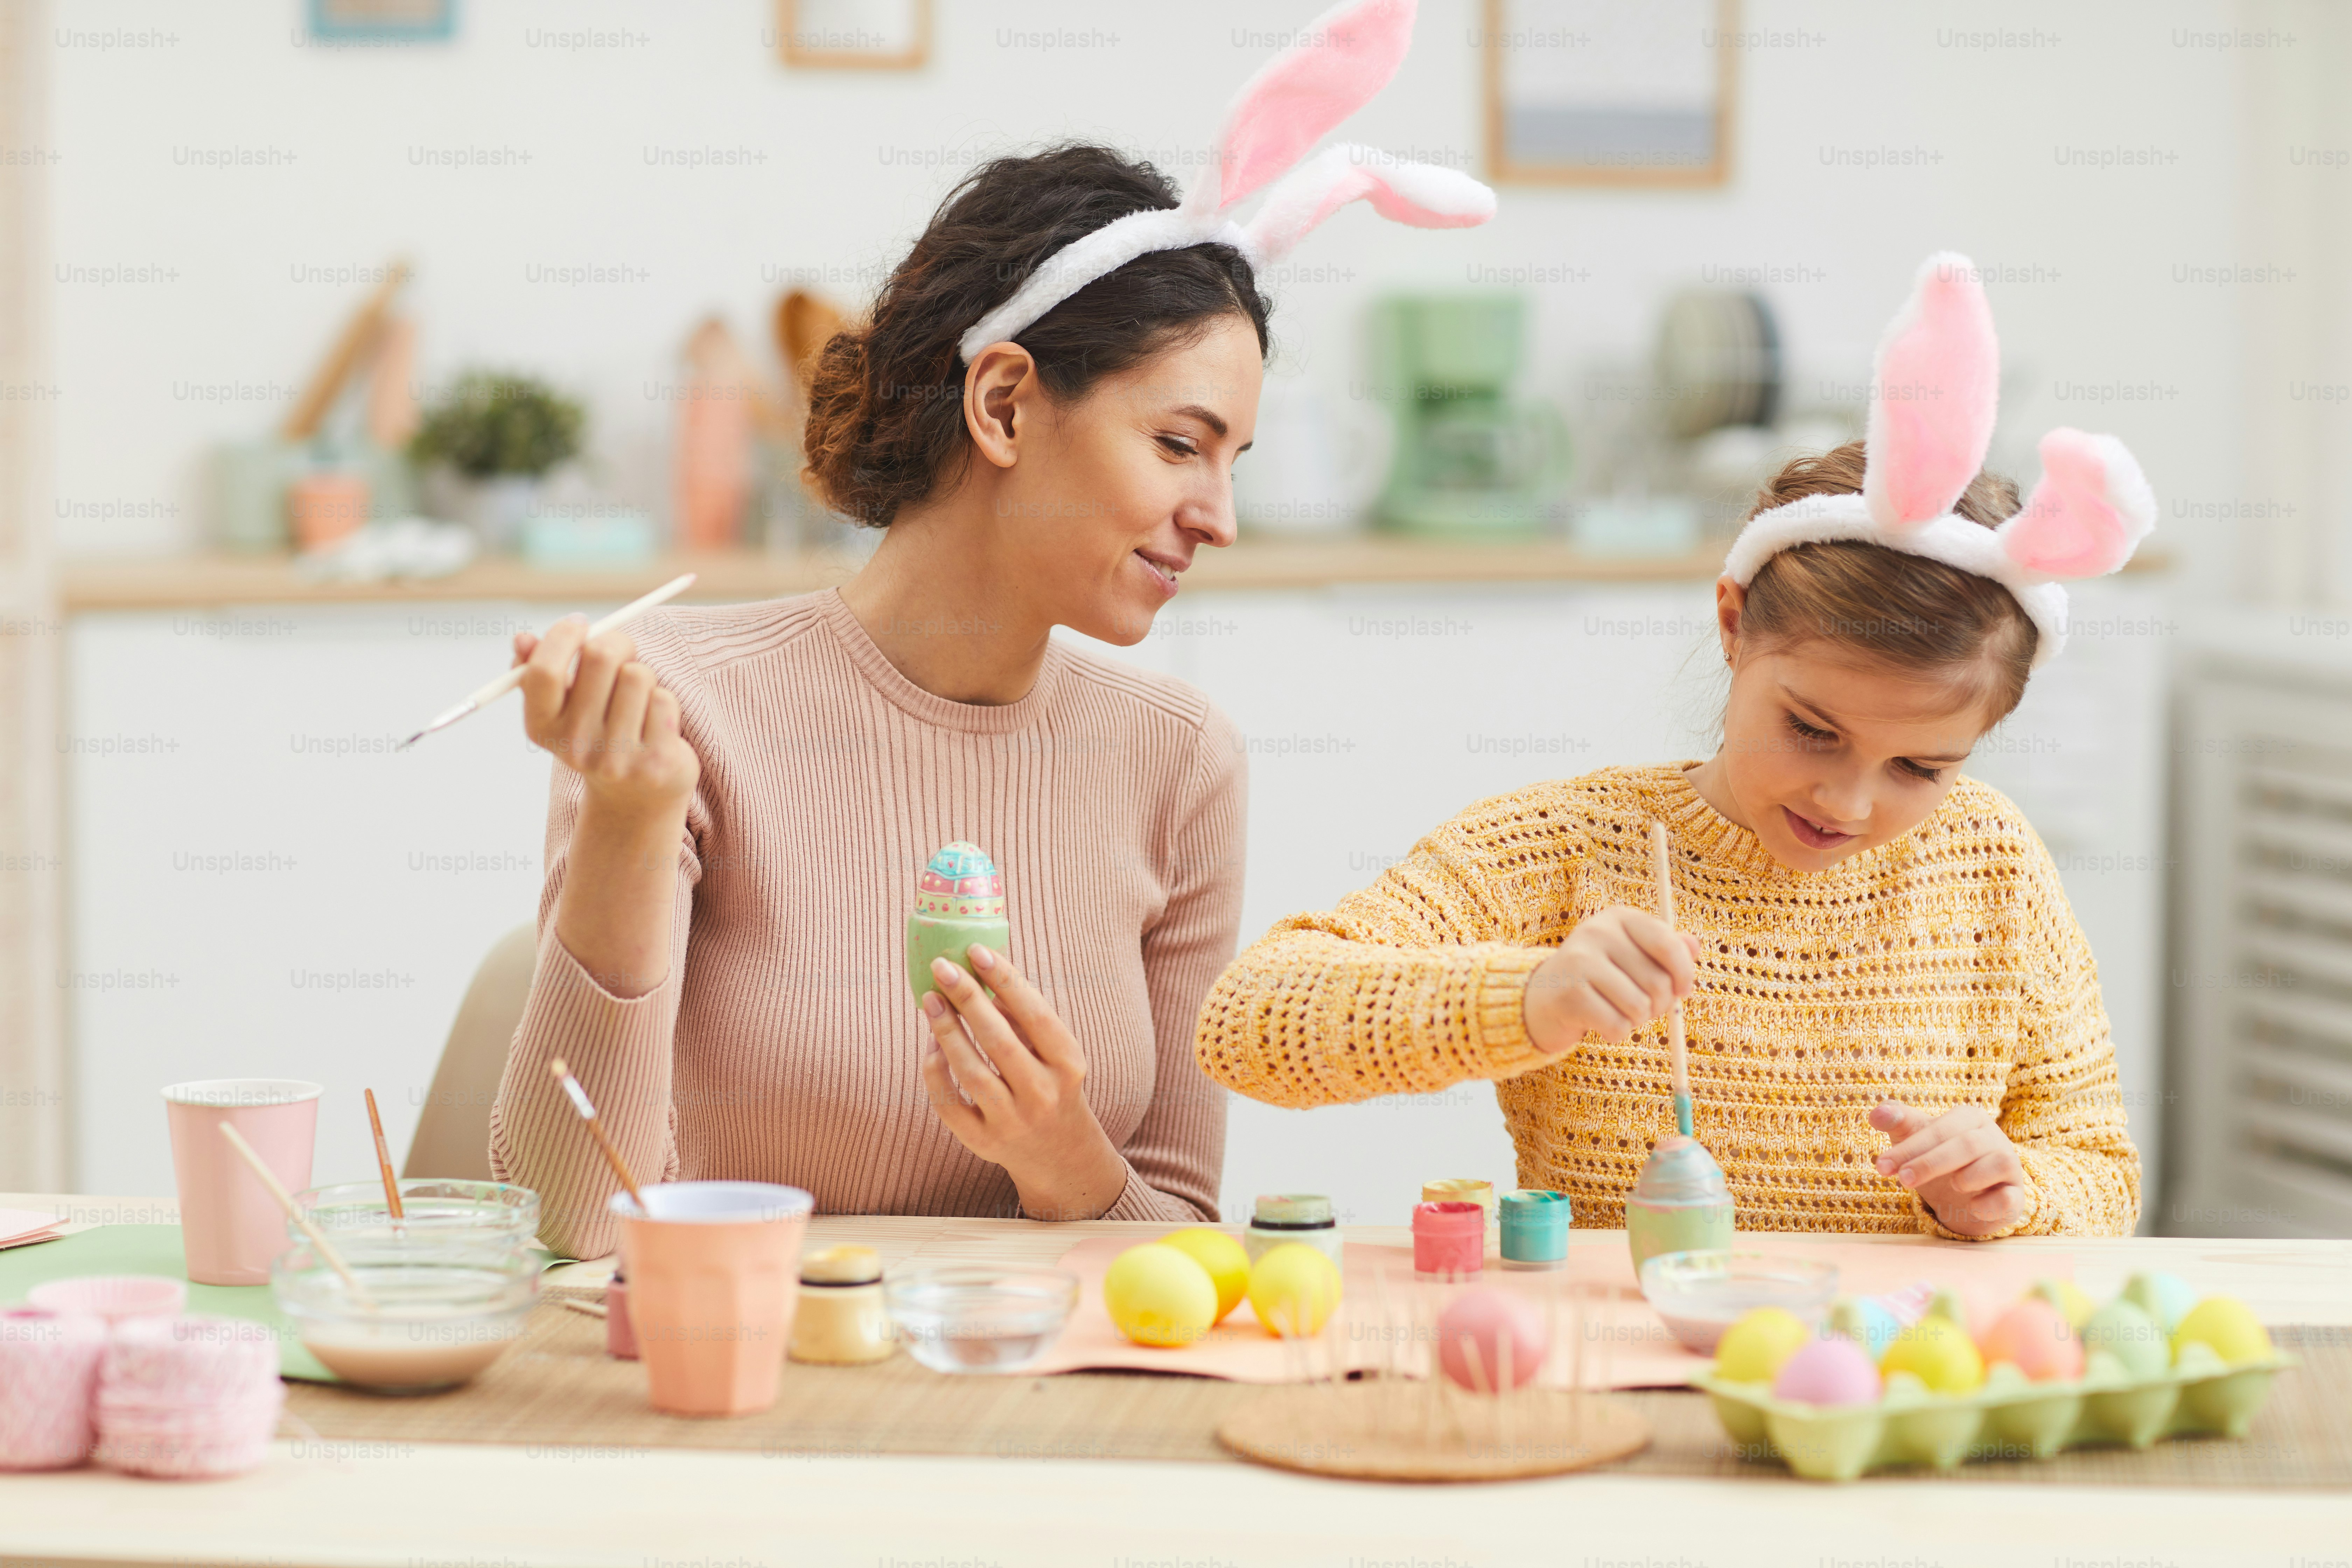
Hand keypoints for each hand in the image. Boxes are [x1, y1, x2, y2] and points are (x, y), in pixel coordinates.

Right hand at [515, 617, 697, 818]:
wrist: (634, 796)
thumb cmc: (595, 733)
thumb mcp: (561, 707)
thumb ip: (538, 670)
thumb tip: (521, 639)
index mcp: (542, 727)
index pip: (543, 670)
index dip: (563, 636)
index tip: (579, 623)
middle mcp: (574, 746)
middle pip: (600, 656)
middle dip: (617, 643)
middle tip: (622, 650)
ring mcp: (616, 758)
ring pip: (638, 675)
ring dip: (643, 676)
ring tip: (636, 699)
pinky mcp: (655, 762)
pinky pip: (664, 699)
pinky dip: (663, 701)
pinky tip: (654, 722)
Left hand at [918, 945, 1126, 1221]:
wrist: (1057, 1151)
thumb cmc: (1051, 1084)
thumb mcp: (1053, 1052)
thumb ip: (1024, 1017)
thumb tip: (986, 976)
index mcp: (1067, 1064)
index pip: (1036, 1015)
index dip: (1006, 980)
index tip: (977, 951)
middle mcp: (1042, 1094)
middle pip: (998, 1041)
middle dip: (967, 999)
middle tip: (941, 967)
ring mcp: (1012, 1121)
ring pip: (970, 1071)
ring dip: (946, 1031)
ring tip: (929, 1000)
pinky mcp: (983, 1141)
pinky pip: (949, 1104)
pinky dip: (936, 1073)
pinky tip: (931, 1046)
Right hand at [1523, 907, 1699, 1053]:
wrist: (1542, 997)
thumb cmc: (1598, 976)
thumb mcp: (1631, 954)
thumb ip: (1664, 949)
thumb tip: (1694, 945)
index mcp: (1618, 918)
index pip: (1667, 943)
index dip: (1684, 972)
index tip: (1683, 990)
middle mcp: (1597, 933)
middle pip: (1658, 981)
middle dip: (1659, 1004)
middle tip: (1643, 1006)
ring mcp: (1580, 962)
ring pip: (1640, 1007)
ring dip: (1636, 1020)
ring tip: (1618, 1012)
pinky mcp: (1570, 994)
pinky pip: (1617, 1025)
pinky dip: (1616, 1033)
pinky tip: (1600, 1024)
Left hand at [1871, 1101, 2031, 1235]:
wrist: (1967, 1195)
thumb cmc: (1938, 1157)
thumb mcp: (1915, 1137)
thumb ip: (1898, 1122)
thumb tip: (1875, 1114)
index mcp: (1968, 1117)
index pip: (1938, 1129)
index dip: (1909, 1148)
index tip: (1881, 1167)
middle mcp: (1992, 1137)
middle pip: (1965, 1145)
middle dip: (1930, 1163)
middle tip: (1902, 1179)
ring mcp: (2009, 1166)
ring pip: (1997, 1163)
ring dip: (1969, 1176)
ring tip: (1951, 1185)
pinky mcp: (2015, 1195)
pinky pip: (2010, 1197)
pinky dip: (1992, 1203)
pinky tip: (1974, 1206)